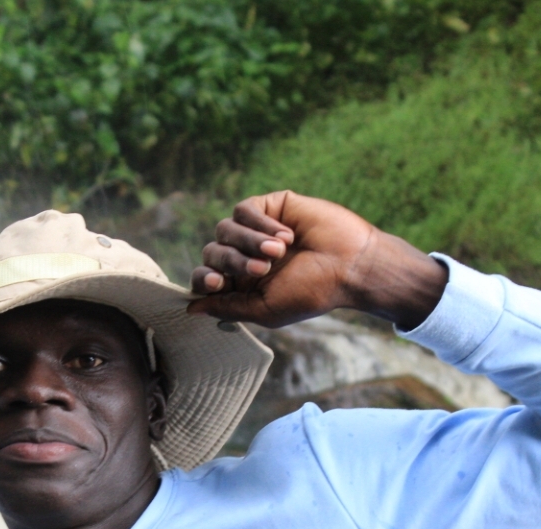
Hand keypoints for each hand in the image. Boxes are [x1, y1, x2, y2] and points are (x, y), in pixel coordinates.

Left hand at [188, 191, 446, 331]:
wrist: (349, 264)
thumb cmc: (312, 291)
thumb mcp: (266, 309)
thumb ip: (228, 307)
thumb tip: (191, 309)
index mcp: (241, 283)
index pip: (205, 278)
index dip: (203, 279)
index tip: (217, 283)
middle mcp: (244, 255)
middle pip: (212, 253)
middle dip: (233, 262)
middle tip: (263, 269)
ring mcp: (255, 230)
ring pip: (224, 230)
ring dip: (248, 242)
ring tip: (278, 252)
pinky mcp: (269, 206)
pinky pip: (243, 210)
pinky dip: (260, 223)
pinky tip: (285, 235)